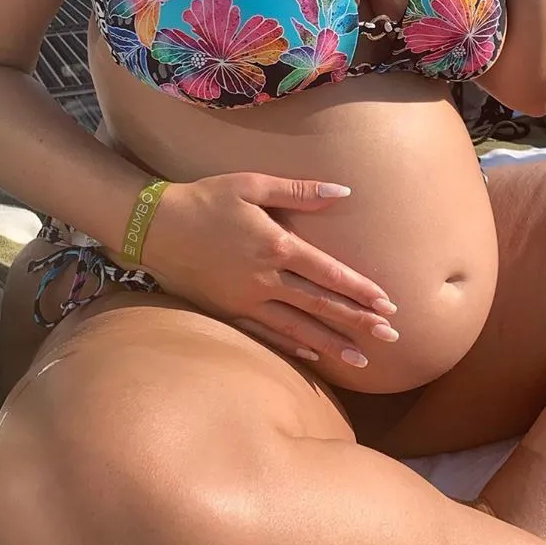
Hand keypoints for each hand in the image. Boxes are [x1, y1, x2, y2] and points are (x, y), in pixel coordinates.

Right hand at [134, 172, 398, 366]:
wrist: (154, 226)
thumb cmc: (206, 198)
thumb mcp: (252, 184)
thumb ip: (299, 191)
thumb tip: (343, 191)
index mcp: (276, 246)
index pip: (329, 273)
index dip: (360, 289)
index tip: (388, 303)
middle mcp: (265, 280)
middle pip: (320, 306)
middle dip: (358, 321)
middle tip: (391, 336)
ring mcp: (245, 301)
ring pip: (298, 328)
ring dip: (332, 344)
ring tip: (362, 360)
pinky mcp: (227, 313)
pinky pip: (266, 335)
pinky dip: (293, 347)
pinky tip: (313, 357)